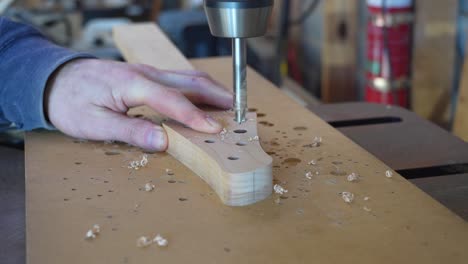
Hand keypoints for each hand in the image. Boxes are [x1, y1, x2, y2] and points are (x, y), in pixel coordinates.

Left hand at [45, 59, 231, 150]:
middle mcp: (145, 74)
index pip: (173, 100)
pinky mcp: (147, 76)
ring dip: (212, 91)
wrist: (55, 80)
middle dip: (218, 96)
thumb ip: (130, 130)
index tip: (217, 129)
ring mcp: (148, 72)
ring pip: (188, 78)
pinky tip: (206, 101)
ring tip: (231, 106)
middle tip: (241, 111)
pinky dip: (199, 90)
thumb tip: (162, 141)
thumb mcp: (93, 124)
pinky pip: (180, 80)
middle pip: (190, 81)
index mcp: (133, 84)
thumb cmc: (71, 102)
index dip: (197, 116)